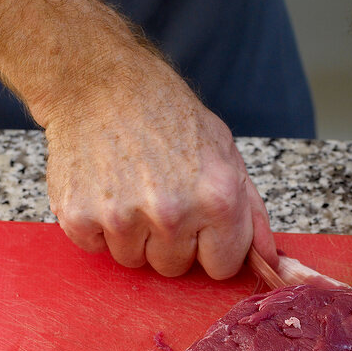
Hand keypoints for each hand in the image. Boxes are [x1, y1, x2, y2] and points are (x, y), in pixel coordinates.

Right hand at [41, 41, 276, 279]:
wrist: (99, 83)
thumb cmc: (166, 114)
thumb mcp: (225, 152)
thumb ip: (251, 213)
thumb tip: (271, 262)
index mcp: (217, 199)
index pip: (221, 266)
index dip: (208, 244)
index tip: (196, 220)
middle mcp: (172, 213)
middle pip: (174, 267)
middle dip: (168, 239)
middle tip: (157, 193)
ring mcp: (123, 218)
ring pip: (133, 260)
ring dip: (131, 233)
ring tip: (128, 186)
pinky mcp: (80, 217)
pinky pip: (96, 247)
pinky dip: (96, 224)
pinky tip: (103, 187)